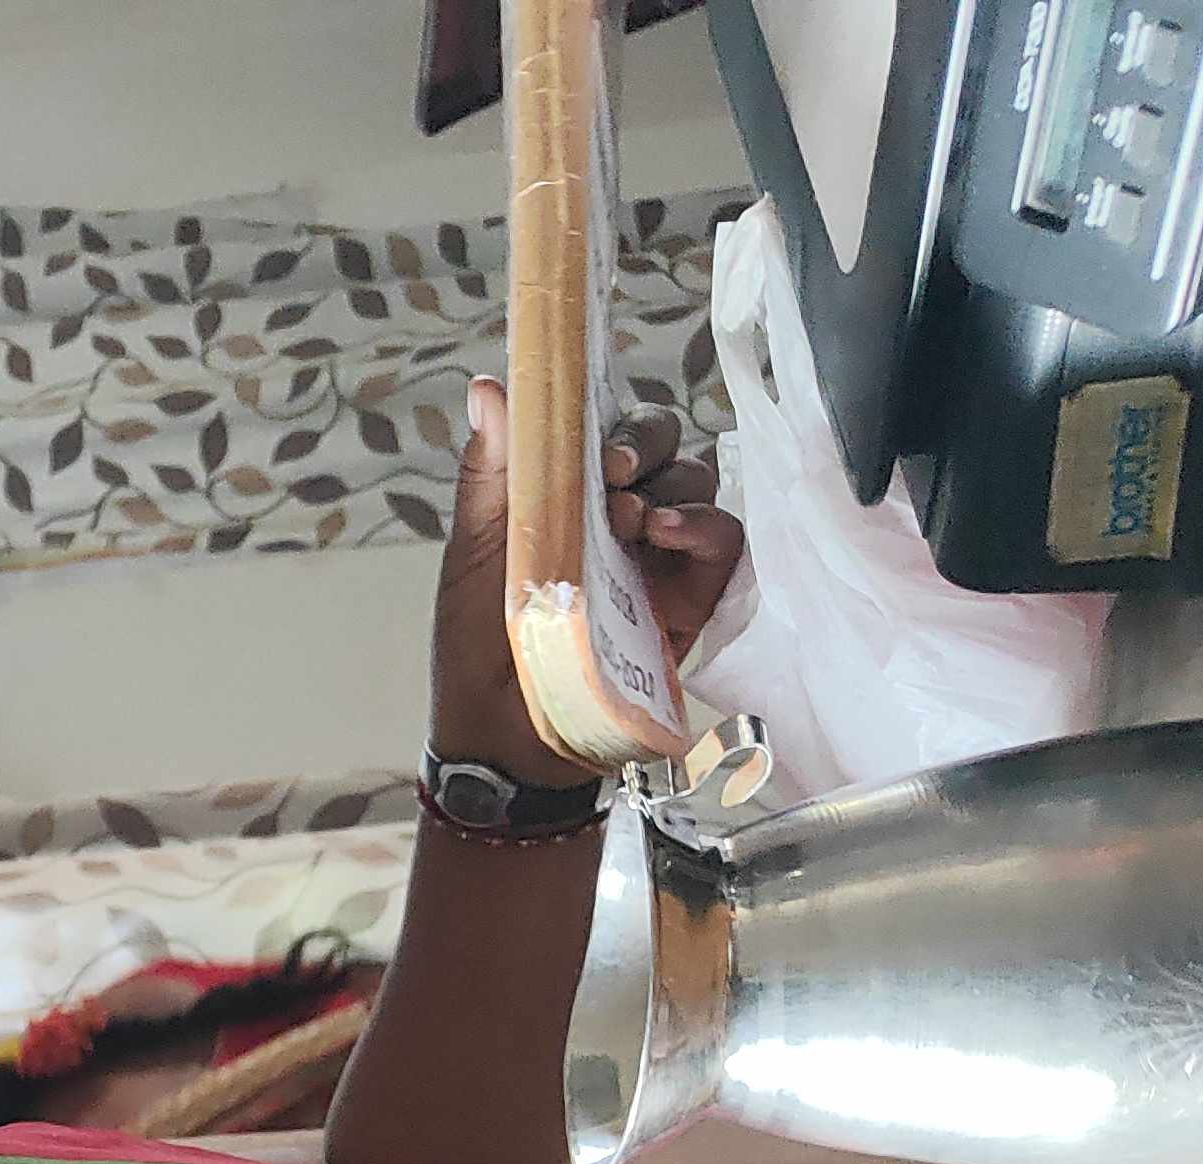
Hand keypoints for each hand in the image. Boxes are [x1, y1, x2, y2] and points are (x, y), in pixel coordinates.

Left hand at [429, 376, 749, 791]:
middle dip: (643, 443)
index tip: (587, 433)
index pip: (605, 426)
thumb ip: (492, 471)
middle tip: (610, 473)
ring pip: (696, 481)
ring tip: (629, 521)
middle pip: (661, 443)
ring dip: (669, 486)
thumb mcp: (476, 551)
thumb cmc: (481, 645)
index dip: (605, 415)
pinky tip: (669, 535)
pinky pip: (726, 542)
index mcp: (567, 493)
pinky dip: (707, 527)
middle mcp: (619, 514)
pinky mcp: (694, 596)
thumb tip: (490, 387)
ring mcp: (660, 553)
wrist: (505, 738)